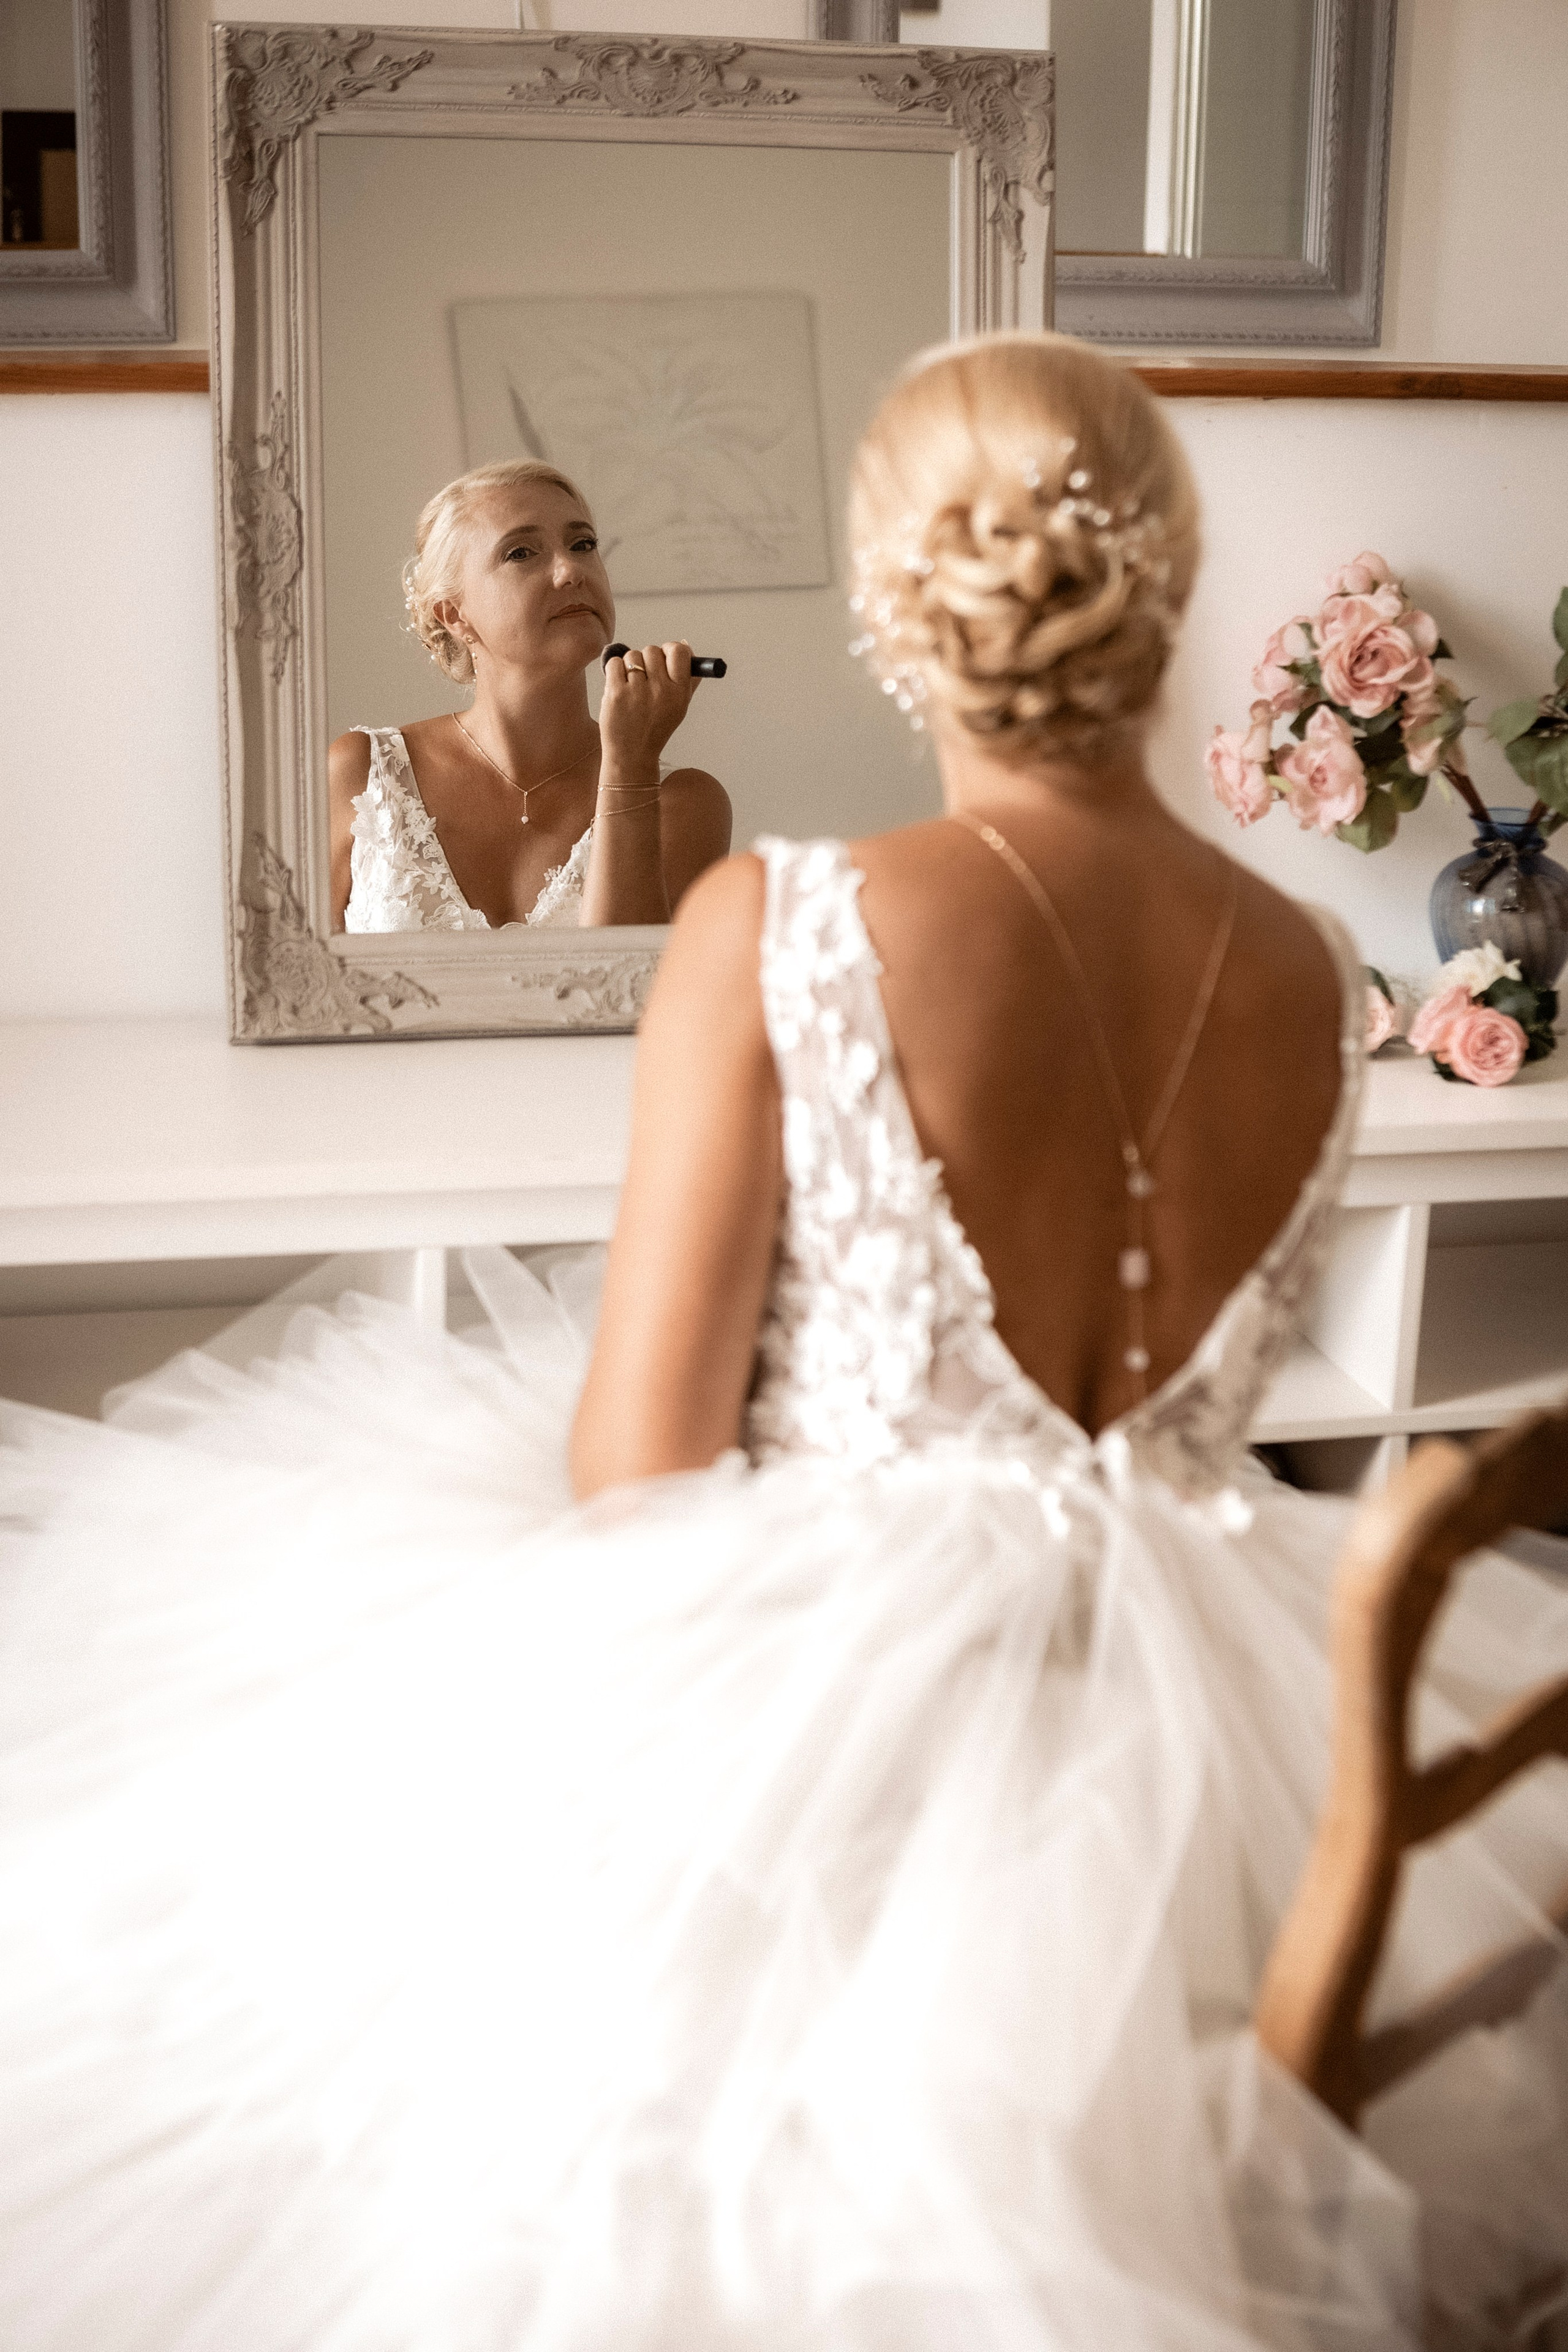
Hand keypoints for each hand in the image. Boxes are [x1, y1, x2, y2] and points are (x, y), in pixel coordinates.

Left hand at [599, 642, 699, 781]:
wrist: (632, 754)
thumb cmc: (656, 728)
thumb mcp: (680, 706)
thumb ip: (688, 677)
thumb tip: (686, 644)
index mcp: (679, 691)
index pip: (679, 651)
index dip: (669, 648)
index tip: (663, 657)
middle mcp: (661, 690)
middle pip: (652, 650)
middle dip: (646, 660)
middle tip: (643, 678)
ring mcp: (638, 692)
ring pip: (632, 656)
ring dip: (629, 666)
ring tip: (631, 687)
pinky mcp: (616, 694)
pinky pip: (614, 663)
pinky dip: (614, 671)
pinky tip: (618, 687)